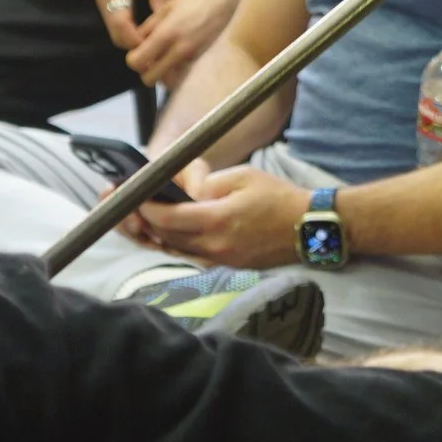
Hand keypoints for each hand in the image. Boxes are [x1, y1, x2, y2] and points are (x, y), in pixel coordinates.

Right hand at [96, 0, 170, 49]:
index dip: (136, 40)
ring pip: (112, 30)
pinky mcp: (103, 0)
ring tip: (153, 43)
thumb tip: (165, 21)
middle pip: (114, 33)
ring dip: (129, 39)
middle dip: (133, 44)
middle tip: (158, 50)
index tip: (155, 47)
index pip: (121, 24)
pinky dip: (125, 31)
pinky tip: (143, 32)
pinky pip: (112, 22)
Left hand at [125, 0, 236, 86]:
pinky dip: (177, 73)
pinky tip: (179, 59)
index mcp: (166, 34)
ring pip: (167, 82)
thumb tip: (137, 41)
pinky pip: (183, 76)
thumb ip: (150, 26)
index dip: (133, 58)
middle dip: (146, 70)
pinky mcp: (203, 62)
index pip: (137, 61)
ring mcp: (193, 59)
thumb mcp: (168, 6)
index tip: (139, 50)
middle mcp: (179, 51)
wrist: (229, 1)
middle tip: (150, 58)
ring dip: (162, 74)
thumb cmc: (198, 0)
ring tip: (166, 59)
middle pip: (149, 78)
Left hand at [135, 160, 306, 269]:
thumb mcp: (242, 177)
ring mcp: (221, 259)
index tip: (132, 197)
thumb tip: (184, 192)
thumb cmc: (278, 197)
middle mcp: (215, 246)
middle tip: (130, 208)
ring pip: (176, 250)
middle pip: (166, 238)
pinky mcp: (229, 265)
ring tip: (143, 221)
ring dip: (158, 237)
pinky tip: (170, 233)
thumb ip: (208, 184)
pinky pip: (193, 255)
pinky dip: (177, 244)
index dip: (145, 208)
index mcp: (217, 220)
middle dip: (145, 223)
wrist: (310, 228)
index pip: (167, 218)